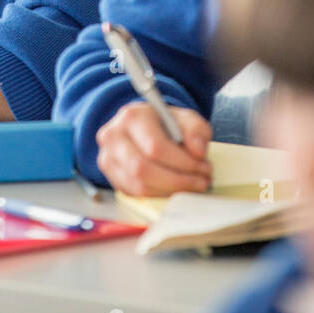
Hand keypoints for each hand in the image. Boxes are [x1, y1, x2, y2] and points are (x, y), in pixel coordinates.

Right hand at [96, 103, 212, 195]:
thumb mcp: (185, 119)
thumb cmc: (165, 124)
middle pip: (143, 170)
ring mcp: (108, 158)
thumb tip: (198, 151)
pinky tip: (175, 189)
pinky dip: (159, 196)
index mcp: (132, 116)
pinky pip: (136, 195)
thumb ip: (196, 131)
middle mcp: (113, 136)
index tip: (205, 168)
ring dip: (170, 191)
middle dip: (178, 181)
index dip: (183, 163)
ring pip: (139, 186)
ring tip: (191, 186)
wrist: (144, 128)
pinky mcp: (112, 177)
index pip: (155, 147)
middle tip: (201, 182)